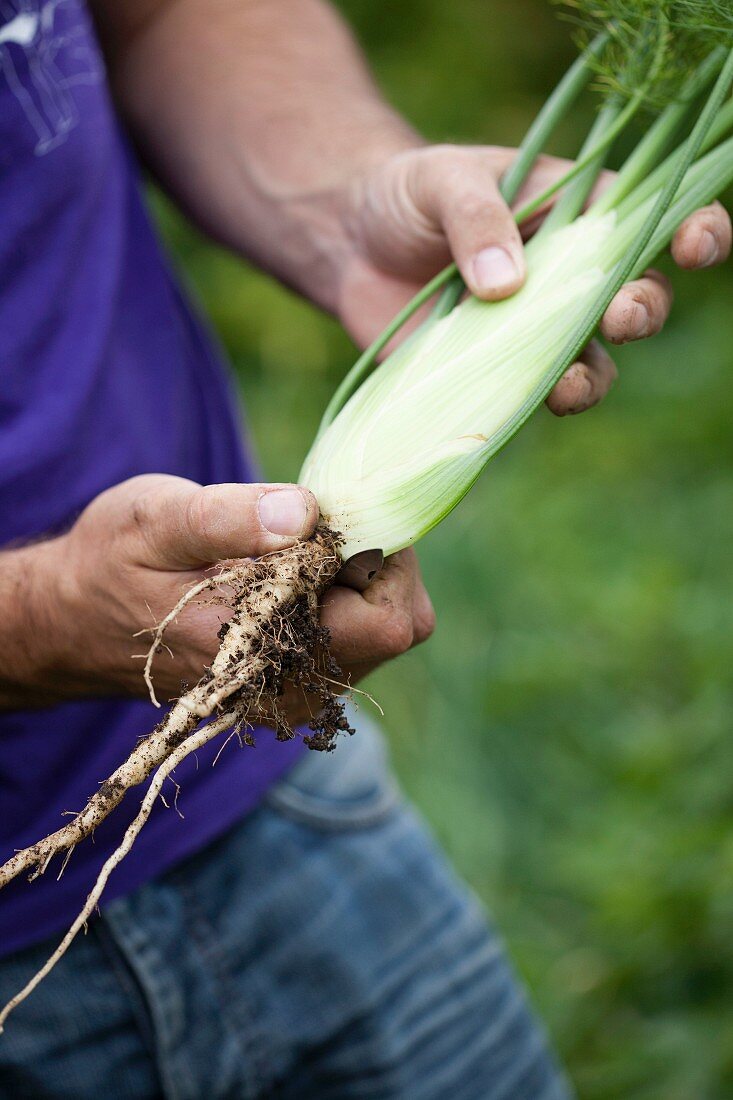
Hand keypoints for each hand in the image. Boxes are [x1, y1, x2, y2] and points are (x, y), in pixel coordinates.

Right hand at [8, 476, 430, 720]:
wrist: (75, 623)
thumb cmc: (111, 564)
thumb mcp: (155, 521)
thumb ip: (228, 518)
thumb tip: (306, 513)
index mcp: (266, 653)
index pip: (389, 617)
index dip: (378, 551)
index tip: (329, 516)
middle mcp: (293, 688)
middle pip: (402, 623)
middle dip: (375, 560)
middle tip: (311, 528)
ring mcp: (298, 691)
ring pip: (386, 627)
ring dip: (360, 575)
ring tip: (289, 551)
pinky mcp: (297, 683)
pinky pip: (360, 633)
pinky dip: (344, 594)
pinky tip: (289, 574)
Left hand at [336, 144, 731, 414]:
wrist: (349, 246)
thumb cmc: (406, 196)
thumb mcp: (438, 181)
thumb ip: (476, 217)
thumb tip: (507, 283)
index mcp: (576, 211)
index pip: (653, 218)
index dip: (692, 231)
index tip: (693, 246)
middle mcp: (569, 276)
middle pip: (637, 299)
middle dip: (644, 310)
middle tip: (622, 313)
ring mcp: (535, 330)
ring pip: (594, 362)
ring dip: (594, 376)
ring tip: (571, 381)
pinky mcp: (495, 372)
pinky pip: (531, 397)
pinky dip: (532, 406)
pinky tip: (523, 407)